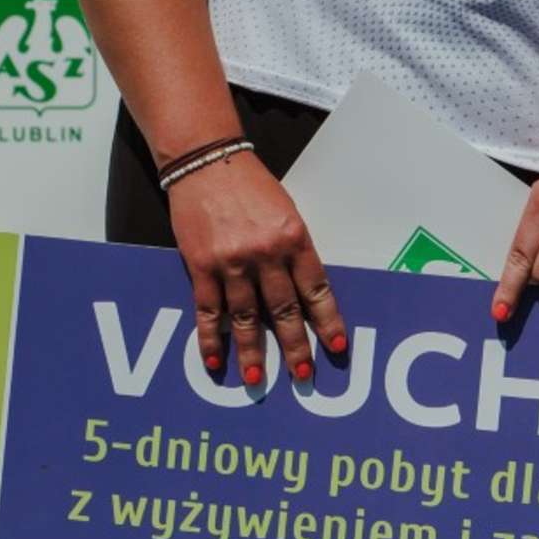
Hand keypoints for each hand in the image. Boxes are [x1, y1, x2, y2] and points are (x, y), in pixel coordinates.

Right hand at [167, 152, 346, 383]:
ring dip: (252, 351)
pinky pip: (208, 310)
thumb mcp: (285, 211)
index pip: (316, 287)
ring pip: (245, 317)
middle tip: (303, 374)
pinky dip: (211, 338)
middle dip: (294, 345)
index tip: (336, 345)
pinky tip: (216, 360)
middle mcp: (265, 253)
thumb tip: (302, 290)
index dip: (327, 319)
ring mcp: (232, 261)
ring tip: (259, 377)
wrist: (208, 161)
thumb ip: (293, 249)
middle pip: (283, 309)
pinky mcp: (201, 265)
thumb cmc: (251, 185)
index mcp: (293, 237)